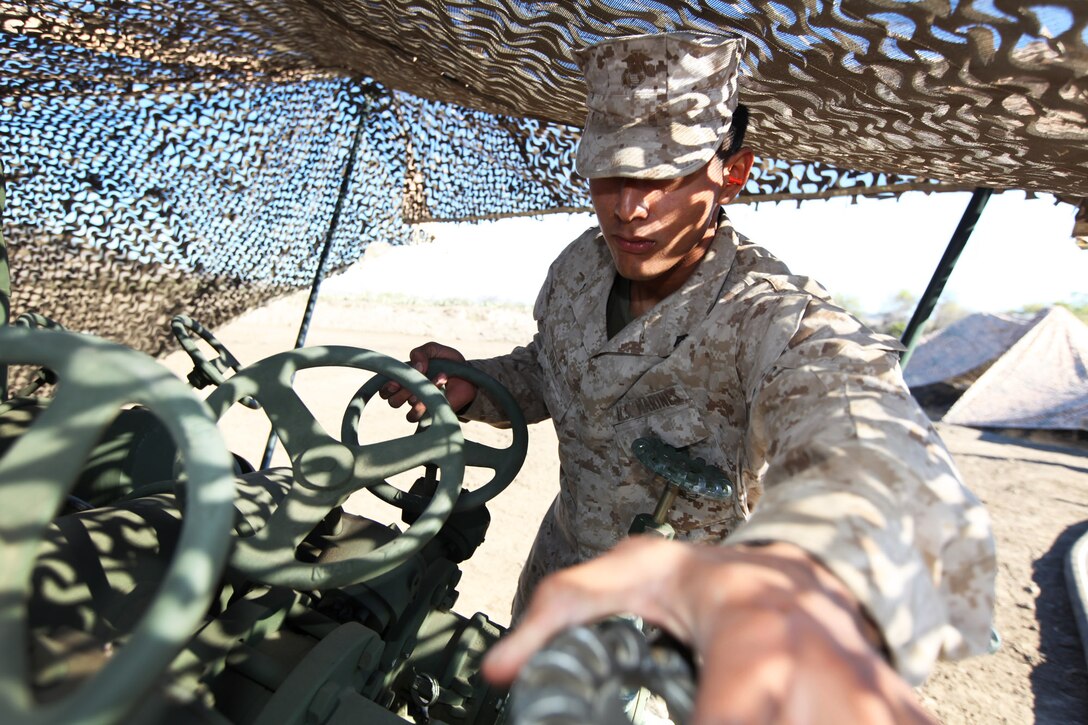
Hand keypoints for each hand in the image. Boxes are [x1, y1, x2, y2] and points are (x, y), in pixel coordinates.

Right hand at [380, 341, 476, 422]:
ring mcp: (421, 407)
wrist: (468, 375)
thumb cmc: (447, 362)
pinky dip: (431, 402)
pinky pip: (425, 415)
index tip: (397, 381)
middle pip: (394, 402)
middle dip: (404, 391)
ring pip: (409, 409)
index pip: (385, 391)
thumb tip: (417, 365)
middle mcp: (410, 396)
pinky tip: (442, 389)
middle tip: (418, 379)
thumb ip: (421, 352)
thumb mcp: (434, 350)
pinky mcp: (434, 414)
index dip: (387, 387)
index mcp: (405, 380)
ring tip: (438, 380)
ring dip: (421, 395)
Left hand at [482, 537, 935, 724]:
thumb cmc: (720, 580)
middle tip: (685, 712)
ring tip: (752, 714)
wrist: (815, 568)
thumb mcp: (638, 574)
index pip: (728, 722)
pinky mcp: (908, 722)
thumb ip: (560, 612)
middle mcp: (831, 677)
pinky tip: (804, 720)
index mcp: (759, 640)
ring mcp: (880, 706)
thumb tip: (494, 673)